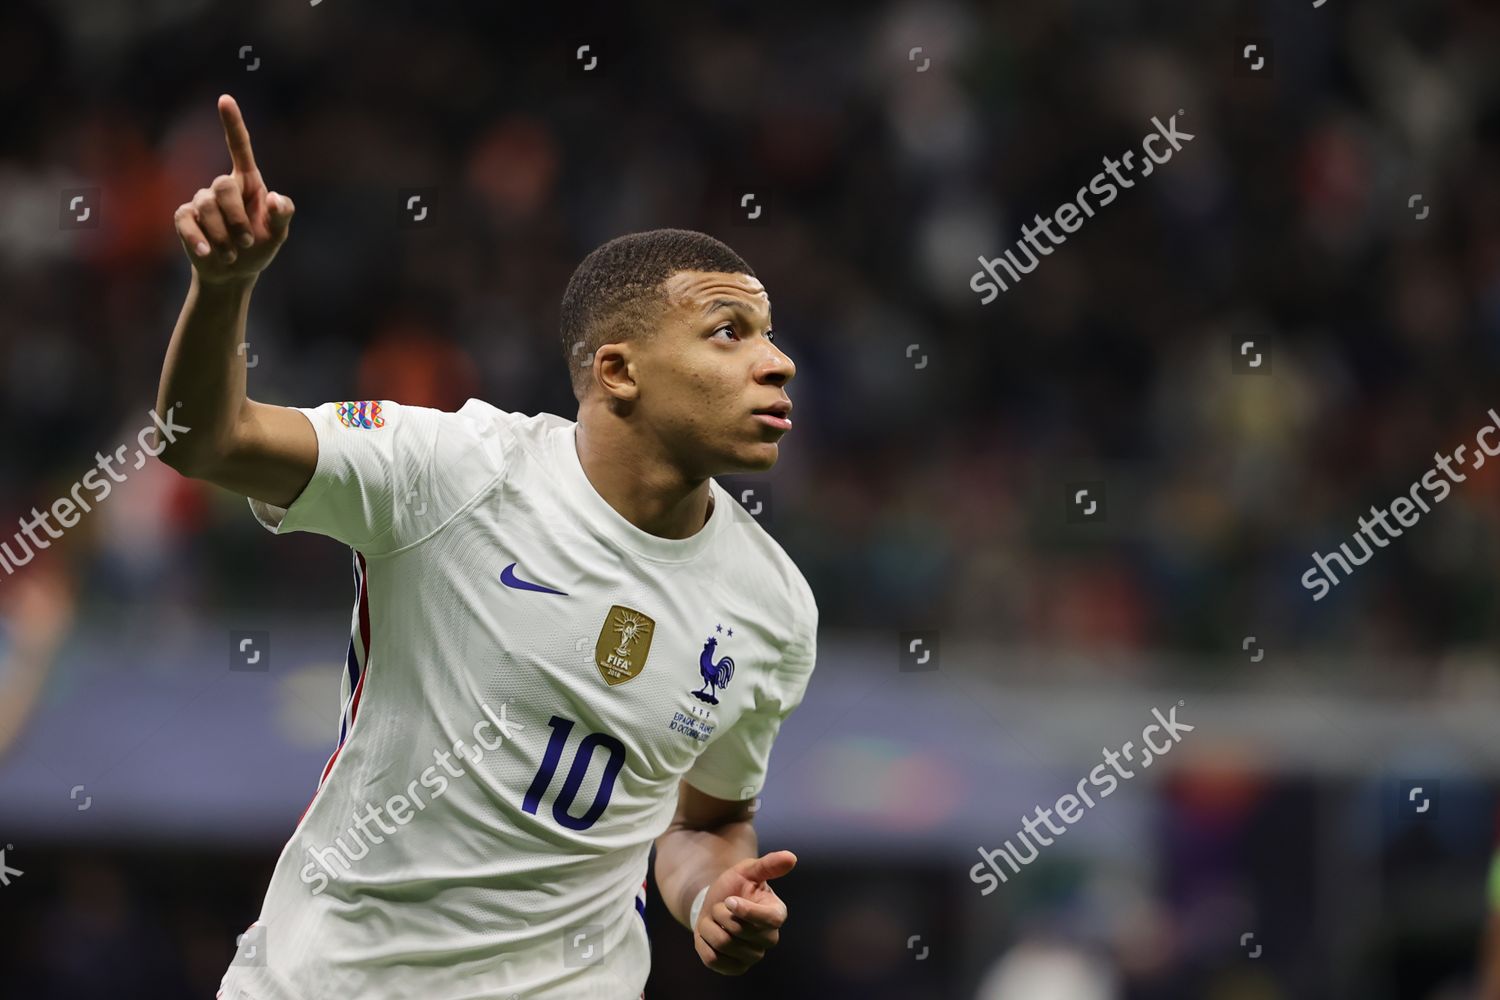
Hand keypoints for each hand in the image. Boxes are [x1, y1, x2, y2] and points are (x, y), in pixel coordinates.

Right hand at [174, 94, 295, 284]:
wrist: (234, 272)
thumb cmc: (258, 246)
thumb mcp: (278, 234)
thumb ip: (283, 215)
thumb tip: (274, 198)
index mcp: (248, 183)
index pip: (239, 147)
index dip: (232, 124)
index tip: (225, 99)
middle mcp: (222, 187)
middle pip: (222, 186)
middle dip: (236, 217)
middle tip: (247, 241)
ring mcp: (201, 201)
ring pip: (205, 207)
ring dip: (223, 235)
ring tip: (233, 254)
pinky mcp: (184, 218)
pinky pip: (186, 221)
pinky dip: (198, 239)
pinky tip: (208, 252)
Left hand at [693, 850, 795, 974]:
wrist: (715, 904)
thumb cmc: (736, 885)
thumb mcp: (748, 870)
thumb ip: (769, 864)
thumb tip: (791, 857)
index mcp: (777, 914)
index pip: (770, 920)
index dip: (746, 911)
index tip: (729, 900)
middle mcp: (770, 939)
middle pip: (739, 932)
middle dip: (720, 913)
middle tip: (721, 905)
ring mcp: (753, 956)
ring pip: (723, 944)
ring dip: (709, 926)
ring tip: (714, 918)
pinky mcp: (735, 968)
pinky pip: (713, 960)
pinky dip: (703, 943)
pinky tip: (710, 934)